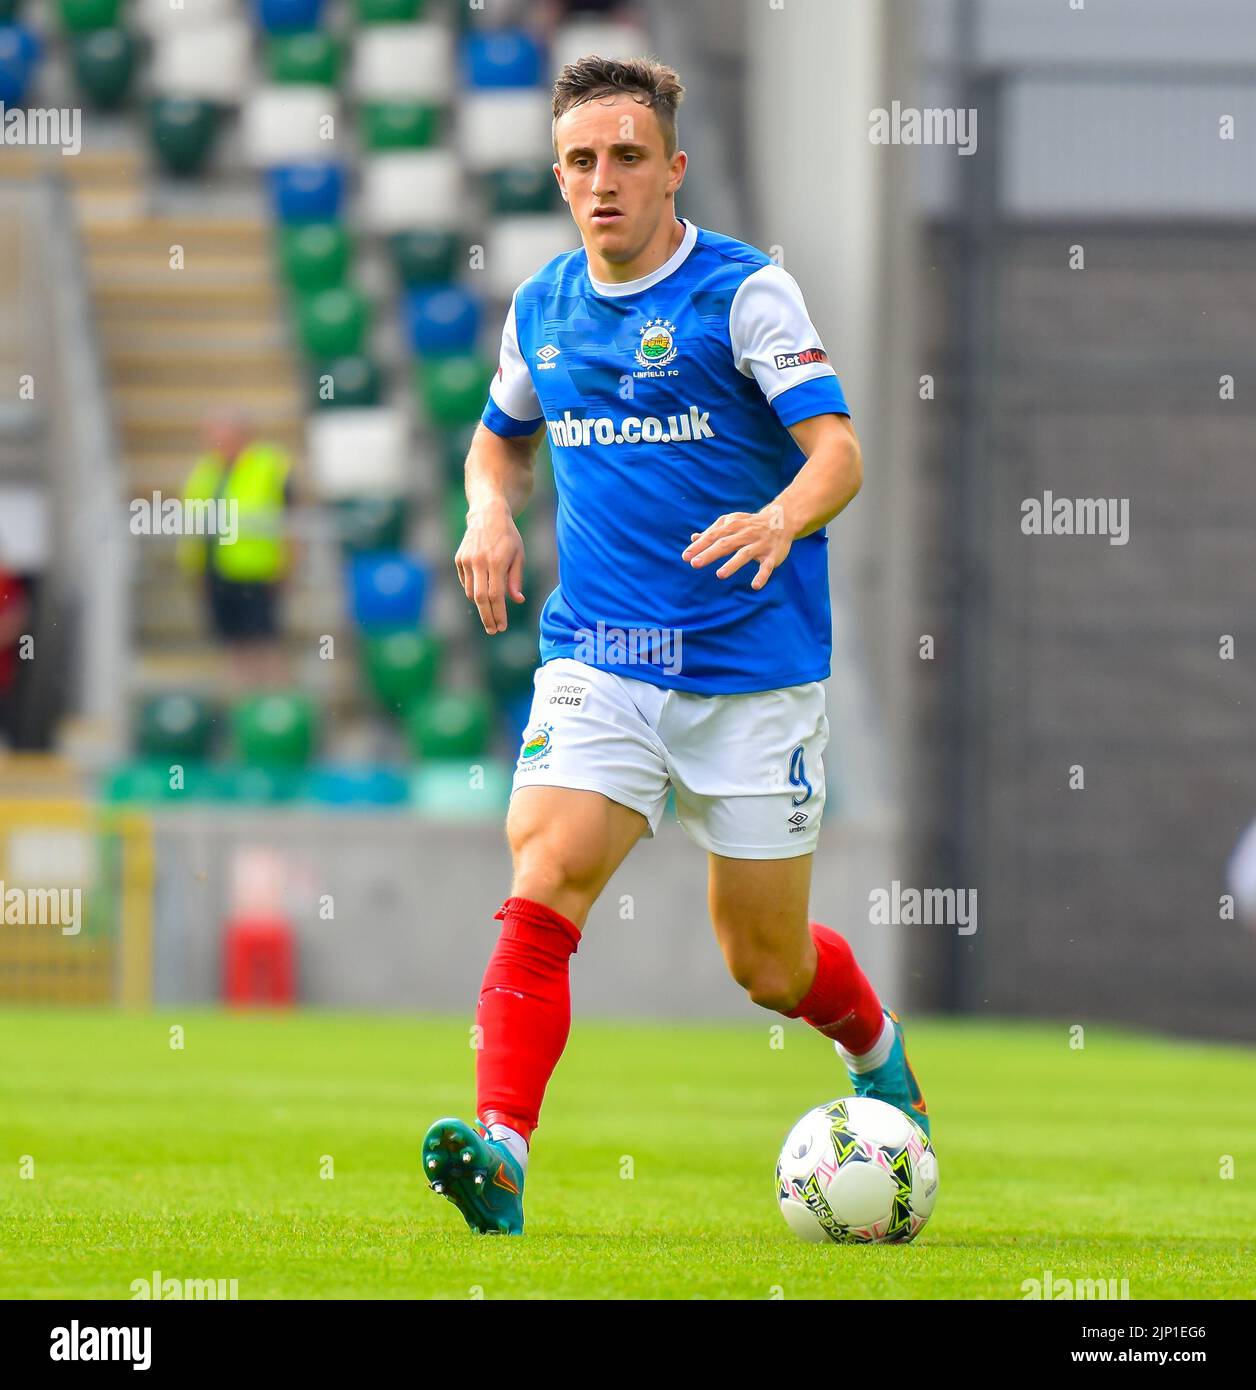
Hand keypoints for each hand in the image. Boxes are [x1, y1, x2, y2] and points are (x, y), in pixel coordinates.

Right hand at [455, 500, 525, 632]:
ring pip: (471, 592)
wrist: (487, 515)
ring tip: (491, 614)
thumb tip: (517, 601)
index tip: (502, 626)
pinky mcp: (459, 559)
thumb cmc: (508, 537)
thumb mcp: (518, 556)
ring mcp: (466, 560)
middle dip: (487, 617)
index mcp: (496, 562)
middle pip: (480, 598)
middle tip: (493, 630)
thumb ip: (516, 579)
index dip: (498, 613)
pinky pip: (466, 582)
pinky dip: (473, 591)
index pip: (496, 595)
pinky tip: (482, 593)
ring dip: (481, 606)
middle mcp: (479, 562)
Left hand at [681, 503, 792, 590]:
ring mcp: (759, 544)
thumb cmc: (750, 524)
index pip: (713, 536)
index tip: (685, 556)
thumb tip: (694, 538)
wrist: (781, 520)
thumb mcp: (732, 523)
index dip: (700, 546)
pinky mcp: (772, 555)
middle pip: (726, 544)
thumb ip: (713, 531)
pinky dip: (762, 576)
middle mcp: (746, 534)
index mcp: (734, 526)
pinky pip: (767, 567)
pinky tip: (755, 586)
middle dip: (710, 553)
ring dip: (732, 564)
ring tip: (720, 575)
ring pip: (745, 554)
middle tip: (695, 564)